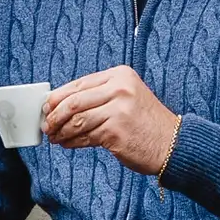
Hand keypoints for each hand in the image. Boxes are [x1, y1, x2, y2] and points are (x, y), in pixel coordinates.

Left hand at [42, 66, 180, 173]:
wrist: (172, 143)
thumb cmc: (145, 123)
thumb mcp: (126, 98)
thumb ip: (98, 96)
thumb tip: (61, 105)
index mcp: (120, 75)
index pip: (79, 84)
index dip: (58, 97)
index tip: (47, 107)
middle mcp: (120, 89)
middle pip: (74, 101)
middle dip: (55, 115)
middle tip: (47, 125)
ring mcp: (119, 109)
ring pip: (77, 120)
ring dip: (61, 131)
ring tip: (55, 137)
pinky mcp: (116, 131)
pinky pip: (85, 137)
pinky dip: (72, 142)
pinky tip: (67, 144)